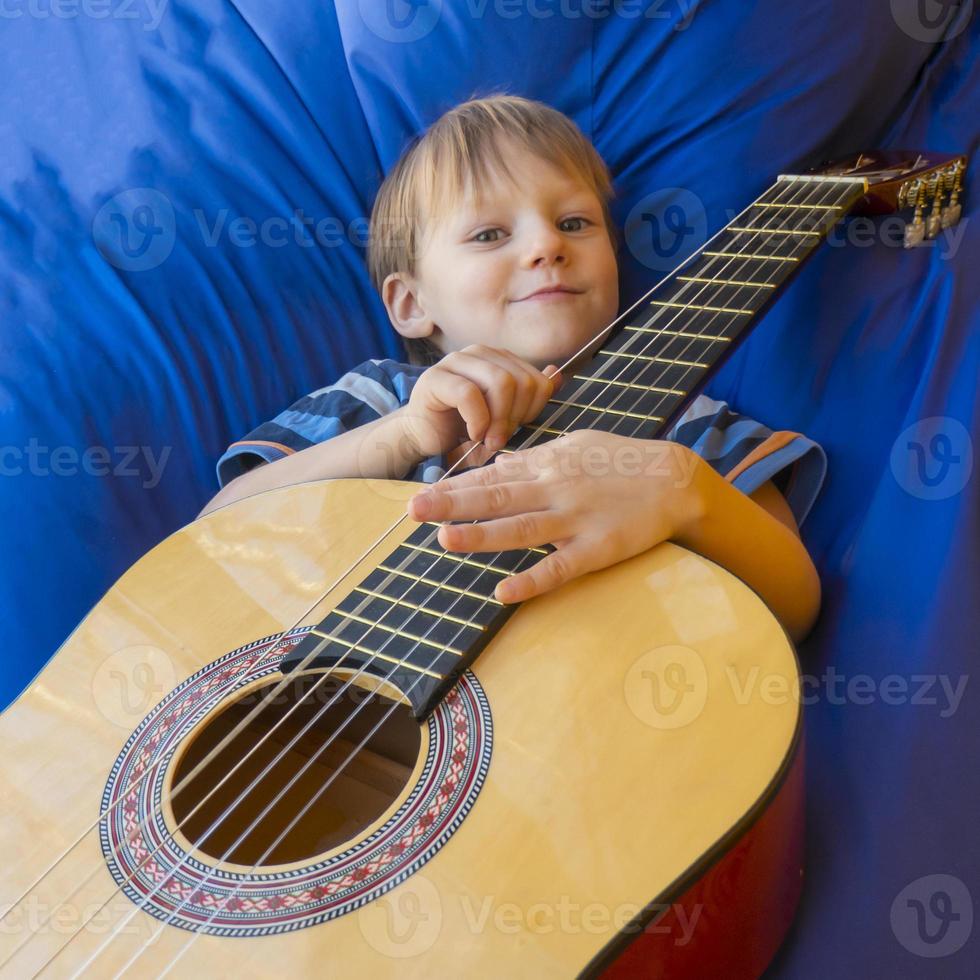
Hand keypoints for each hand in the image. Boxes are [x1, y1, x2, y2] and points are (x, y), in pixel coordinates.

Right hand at [397, 345, 563, 458]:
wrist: (421, 438)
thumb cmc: (462, 429)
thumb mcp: (504, 416)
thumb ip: (530, 397)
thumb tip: (556, 374)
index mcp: (499, 359)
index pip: (536, 379)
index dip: (533, 410)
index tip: (516, 429)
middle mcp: (479, 353)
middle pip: (521, 380)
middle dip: (516, 416)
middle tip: (501, 439)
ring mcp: (456, 361)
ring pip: (500, 383)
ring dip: (499, 419)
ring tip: (489, 439)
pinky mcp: (435, 377)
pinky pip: (469, 394)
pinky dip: (477, 420)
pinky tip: (473, 434)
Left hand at [406, 429, 703, 602]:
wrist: (676, 480)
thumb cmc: (623, 461)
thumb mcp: (577, 445)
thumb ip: (535, 456)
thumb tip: (498, 461)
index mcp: (549, 465)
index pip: (493, 475)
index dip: (456, 485)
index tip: (422, 491)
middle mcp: (555, 489)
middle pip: (497, 497)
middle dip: (453, 504)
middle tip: (413, 509)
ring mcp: (575, 520)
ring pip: (521, 529)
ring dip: (482, 535)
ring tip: (444, 540)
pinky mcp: (597, 549)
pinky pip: (560, 567)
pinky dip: (532, 579)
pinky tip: (504, 592)